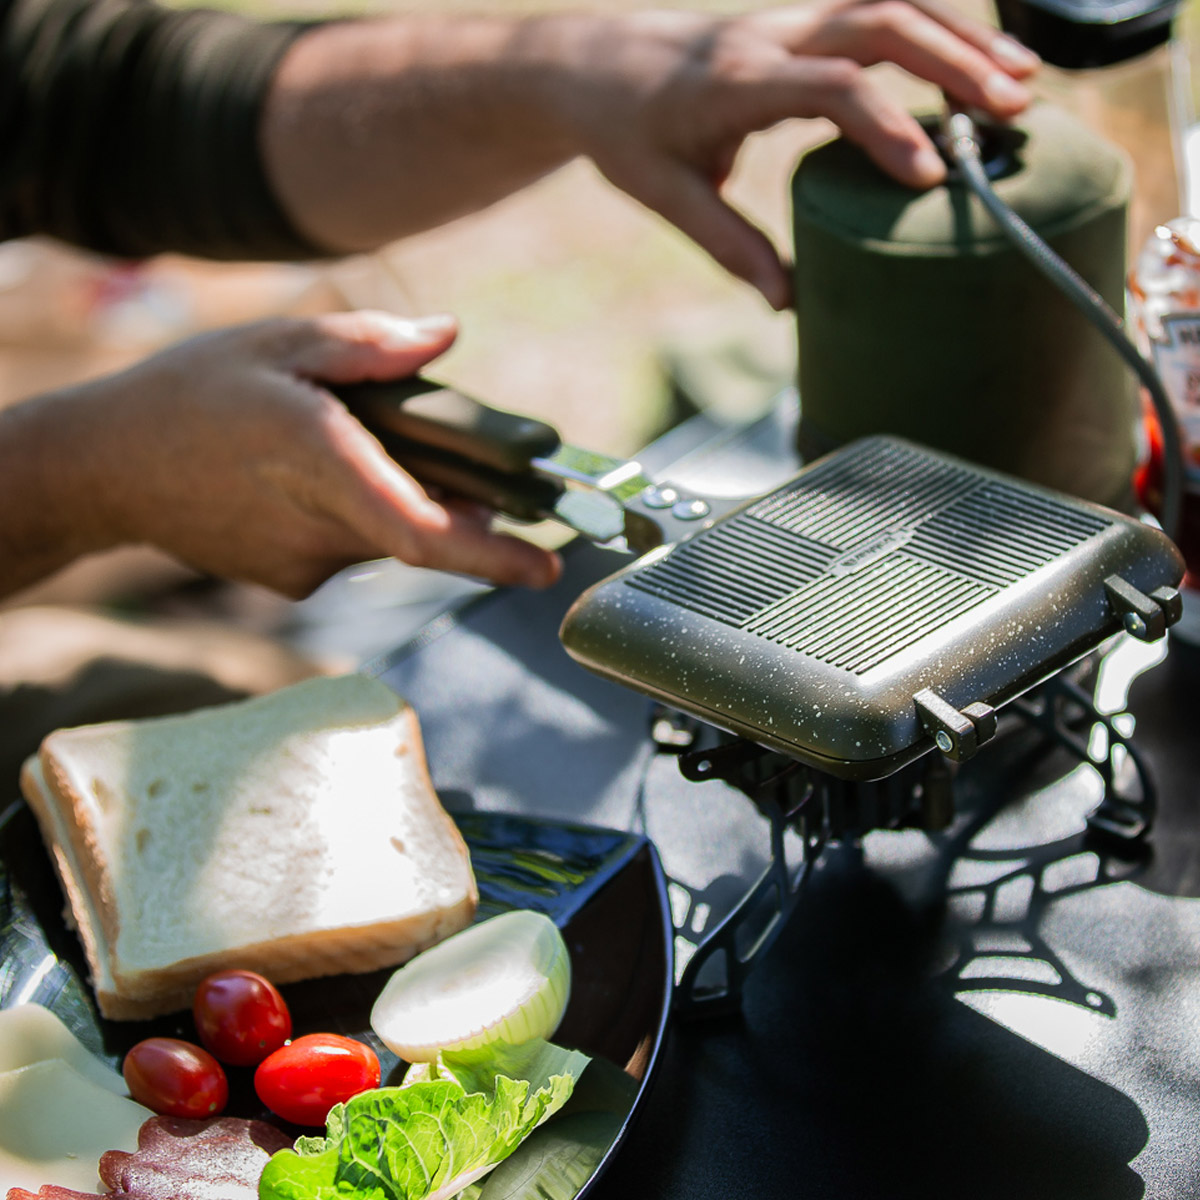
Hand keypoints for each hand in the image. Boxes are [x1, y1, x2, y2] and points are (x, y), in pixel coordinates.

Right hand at [0, 311, 561, 598]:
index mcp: (316, 460)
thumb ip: (366, 344)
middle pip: (423, 525)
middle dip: (461, 500)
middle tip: (479, 474)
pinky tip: (312, 479)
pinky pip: (357, 546)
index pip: (418, 528)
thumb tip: (446, 338)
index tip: (545, 565)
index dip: (490, 554)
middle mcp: (316, 525)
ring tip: (346, 446)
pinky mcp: (292, 581)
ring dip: (403, 495)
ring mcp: (302, 564)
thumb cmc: (190, 394)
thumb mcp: (276, 342)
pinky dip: (363, 512)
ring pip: (392, 534)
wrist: (107, 468)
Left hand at [263, 1, 1035, 311]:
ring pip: (889, 3)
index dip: (885, 125)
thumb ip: (729, 243)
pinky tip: (973, 64)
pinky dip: (933, 32)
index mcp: (734, 81)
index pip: (828, 87)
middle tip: (1011, 111)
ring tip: (1020, 81)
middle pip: (879, 22)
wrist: (592, 67)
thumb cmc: (626, 133)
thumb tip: (787, 302)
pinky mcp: (800, 24)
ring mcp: (788, 20)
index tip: (929, 175)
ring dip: (958, 36)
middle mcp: (769, 37)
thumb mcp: (665, 196)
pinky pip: (878, 13)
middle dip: (953, 61)